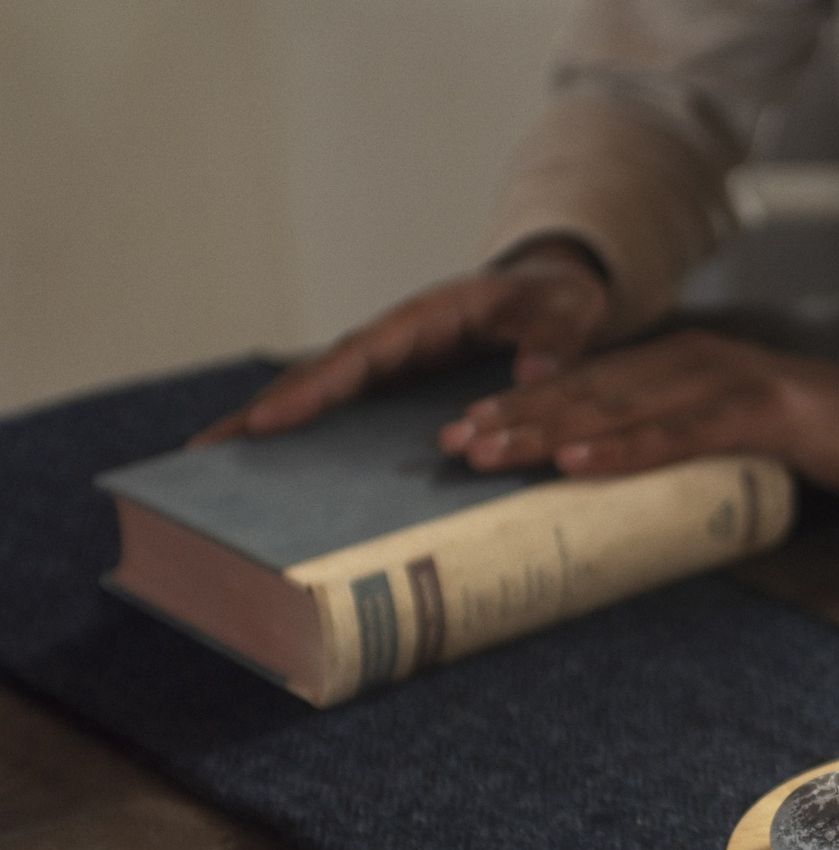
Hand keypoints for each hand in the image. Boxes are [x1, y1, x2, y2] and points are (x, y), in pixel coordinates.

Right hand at [191, 238, 611, 445]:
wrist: (559, 303)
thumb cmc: (558, 301)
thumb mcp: (568, 309)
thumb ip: (554, 338)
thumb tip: (536, 374)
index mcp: (425, 320)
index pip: (359, 355)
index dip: (313, 387)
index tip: (269, 419)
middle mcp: (398, 349)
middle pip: (320, 382)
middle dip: (263, 415)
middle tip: (204, 455)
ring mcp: (395, 377)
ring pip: (324, 406)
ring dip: (273, 438)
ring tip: (216, 476)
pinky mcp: (402, 402)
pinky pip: (352, 426)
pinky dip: (316, 451)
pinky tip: (287, 492)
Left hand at [439, 330, 838, 502]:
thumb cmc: (830, 445)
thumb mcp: (742, 450)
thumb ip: (691, 464)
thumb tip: (636, 515)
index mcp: (686, 368)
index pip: (591, 386)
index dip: (526, 407)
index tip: (466, 435)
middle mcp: (696, 360)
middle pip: (590, 389)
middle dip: (517, 416)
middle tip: (451, 446)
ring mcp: (728, 380)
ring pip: (621, 404)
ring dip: (551, 429)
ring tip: (490, 452)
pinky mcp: (763, 411)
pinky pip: (680, 432)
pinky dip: (624, 448)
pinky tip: (577, 464)